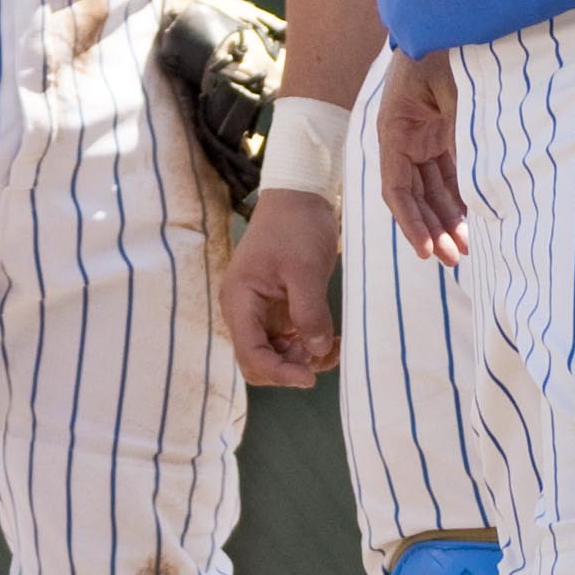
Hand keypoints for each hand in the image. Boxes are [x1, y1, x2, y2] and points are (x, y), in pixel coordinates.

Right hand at [222, 188, 339, 387]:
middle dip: (290, 367)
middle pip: (259, 361)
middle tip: (323, 353)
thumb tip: (315, 352)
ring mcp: (262, 312)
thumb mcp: (306, 269)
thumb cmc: (296, 228)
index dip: (279, 372)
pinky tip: (332, 340)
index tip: (310, 376)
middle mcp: (246, 312)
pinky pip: (290, 342)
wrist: (299, 198)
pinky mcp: (279, 310)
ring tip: (334, 345)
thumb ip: (310, 312)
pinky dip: (309, 347)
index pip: (250, 354)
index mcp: (241, 301)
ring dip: (303, 359)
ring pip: (276, 355)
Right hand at [379, 50, 466, 266]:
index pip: (397, 190)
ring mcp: (425, 137)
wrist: (448, 21)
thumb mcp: (453, 93)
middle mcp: (405, 140)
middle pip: (415, 196)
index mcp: (395, 132)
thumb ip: (461, 134)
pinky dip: (459, 196)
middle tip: (453, 260)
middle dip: (432, 229)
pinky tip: (473, 218)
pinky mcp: (444, 133)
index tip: (427, 251)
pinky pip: (448, 173)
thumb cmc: (444, 52)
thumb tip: (479, 182)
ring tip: (465, 249)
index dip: (411, 223)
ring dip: (446, 218)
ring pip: (432, 189)